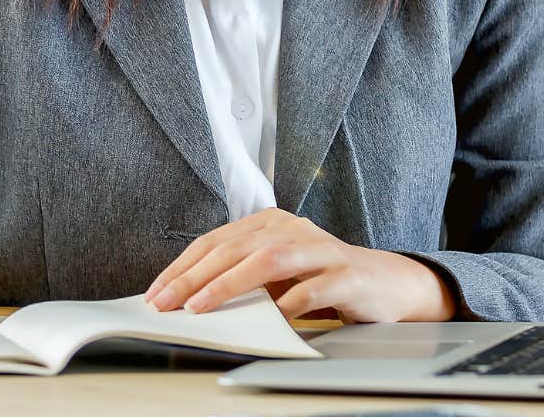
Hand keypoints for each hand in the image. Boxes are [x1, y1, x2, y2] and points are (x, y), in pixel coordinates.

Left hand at [143, 208, 455, 323]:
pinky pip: (310, 288)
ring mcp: (321, 248)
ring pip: (267, 260)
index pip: (216, 240)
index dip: (183, 266)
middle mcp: (293, 228)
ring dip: (229, 284)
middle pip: (235, 248)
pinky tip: (267, 319)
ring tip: (200, 306)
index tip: (157, 291)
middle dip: (193, 277)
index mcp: (270, 223)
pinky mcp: (346, 273)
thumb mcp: (278, 274)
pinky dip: (286, 305)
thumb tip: (189, 298)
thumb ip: (243, 277)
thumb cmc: (322, 279)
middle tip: (166, 302)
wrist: (387, 284)